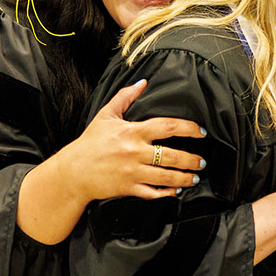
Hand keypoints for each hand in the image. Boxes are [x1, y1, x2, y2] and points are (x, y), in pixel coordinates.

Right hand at [57, 79, 206, 201]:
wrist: (73, 171)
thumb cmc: (90, 143)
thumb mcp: (106, 115)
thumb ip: (125, 97)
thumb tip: (143, 83)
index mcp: (132, 131)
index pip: (167, 126)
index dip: (189, 128)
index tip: (201, 132)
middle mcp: (134, 152)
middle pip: (172, 155)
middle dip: (192, 160)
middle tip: (202, 162)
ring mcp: (132, 172)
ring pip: (166, 177)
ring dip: (185, 178)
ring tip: (194, 177)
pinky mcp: (128, 188)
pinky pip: (153, 193)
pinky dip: (167, 193)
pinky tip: (176, 190)